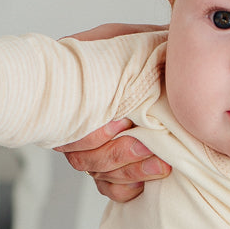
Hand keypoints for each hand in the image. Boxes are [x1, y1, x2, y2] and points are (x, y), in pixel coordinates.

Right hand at [56, 23, 170, 201]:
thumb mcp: (135, 39)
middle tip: (146, 146)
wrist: (157, 63)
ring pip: (97, 173)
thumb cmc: (143, 51)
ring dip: (129, 172)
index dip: (93, 129)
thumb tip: (148, 51)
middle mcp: (76, 121)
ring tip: (160, 165)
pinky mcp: (107, 167)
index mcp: (75, 89)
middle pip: (81, 155)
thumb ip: (134, 46)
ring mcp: (89, 147)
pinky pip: (108, 188)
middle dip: (117, 154)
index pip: (69, 121)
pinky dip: (125, 189)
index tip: (123, 121)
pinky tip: (144, 183)